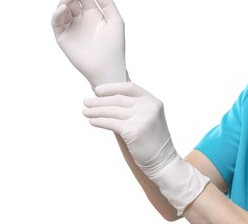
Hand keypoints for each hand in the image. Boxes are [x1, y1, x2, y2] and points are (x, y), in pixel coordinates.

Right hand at [51, 0, 126, 87]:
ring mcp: (72, 27)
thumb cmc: (114, 47)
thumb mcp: (115, 21)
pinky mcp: (63, 37)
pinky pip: (57, 22)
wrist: (107, 68)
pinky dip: (58, 14)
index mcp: (94, 14)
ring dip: (64, 0)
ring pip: (63, 9)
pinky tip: (64, 8)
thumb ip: (107, 3)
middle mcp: (81, 19)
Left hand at [83, 82, 209, 214]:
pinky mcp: (133, 130)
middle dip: (99, 100)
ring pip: (112, 111)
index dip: (112, 87)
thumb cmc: (152, 139)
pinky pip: (111, 123)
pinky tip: (92, 121)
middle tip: (85, 101)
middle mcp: (149, 107)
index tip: (97, 90)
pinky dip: (99, 121)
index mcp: (153, 101)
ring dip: (95, 111)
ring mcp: (142, 118)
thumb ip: (136, 106)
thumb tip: (109, 99)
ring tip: (84, 111)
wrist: (162, 160)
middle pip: (118, 99)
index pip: (129, 87)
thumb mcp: (150, 117)